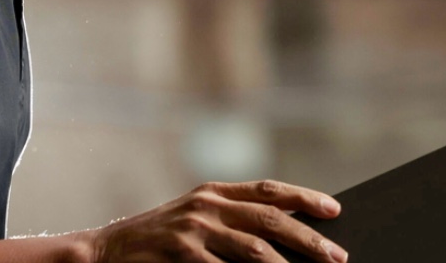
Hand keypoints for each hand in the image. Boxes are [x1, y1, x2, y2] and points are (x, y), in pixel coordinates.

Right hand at [85, 180, 345, 262]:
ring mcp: (194, 227)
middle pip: (271, 218)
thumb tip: (281, 231)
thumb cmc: (158, 240)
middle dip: (309, 238)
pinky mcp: (182, 251)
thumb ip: (230, 219)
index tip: (335, 209)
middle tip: (338, 255)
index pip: (267, 189)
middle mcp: (206, 204)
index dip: (303, 197)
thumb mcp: (194, 218)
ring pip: (256, 247)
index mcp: (213, 191)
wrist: (108, 251)